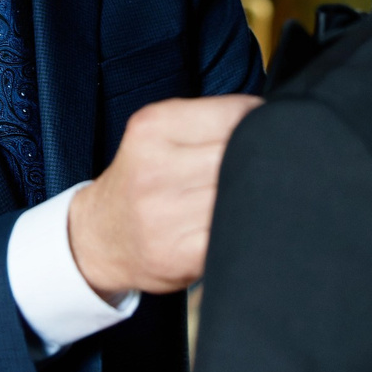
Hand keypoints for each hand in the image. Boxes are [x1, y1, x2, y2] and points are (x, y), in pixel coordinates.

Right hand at [67, 95, 261, 300]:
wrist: (98, 235)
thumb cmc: (139, 180)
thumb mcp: (157, 133)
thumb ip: (208, 121)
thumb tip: (272, 119)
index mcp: (153, 129)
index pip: (235, 115)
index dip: (261, 124)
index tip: (264, 133)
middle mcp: (156, 170)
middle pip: (243, 156)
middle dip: (261, 161)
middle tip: (262, 168)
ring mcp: (166, 216)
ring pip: (243, 196)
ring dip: (257, 196)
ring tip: (245, 196)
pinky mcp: (180, 256)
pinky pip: (236, 234)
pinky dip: (246, 227)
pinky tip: (237, 223)